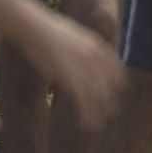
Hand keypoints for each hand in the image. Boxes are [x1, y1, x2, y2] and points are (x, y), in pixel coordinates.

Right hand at [12, 3, 124, 131]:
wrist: (33, 27)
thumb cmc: (47, 30)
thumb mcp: (73, 35)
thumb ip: (83, 46)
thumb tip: (83, 53)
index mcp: (95, 44)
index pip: (115, 66)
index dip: (117, 81)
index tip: (118, 92)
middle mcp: (93, 56)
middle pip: (107, 84)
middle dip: (109, 101)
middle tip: (108, 114)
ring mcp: (81, 66)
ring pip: (97, 95)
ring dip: (97, 112)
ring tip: (96, 126)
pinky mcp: (68, 76)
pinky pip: (82, 99)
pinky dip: (85, 113)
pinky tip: (85, 123)